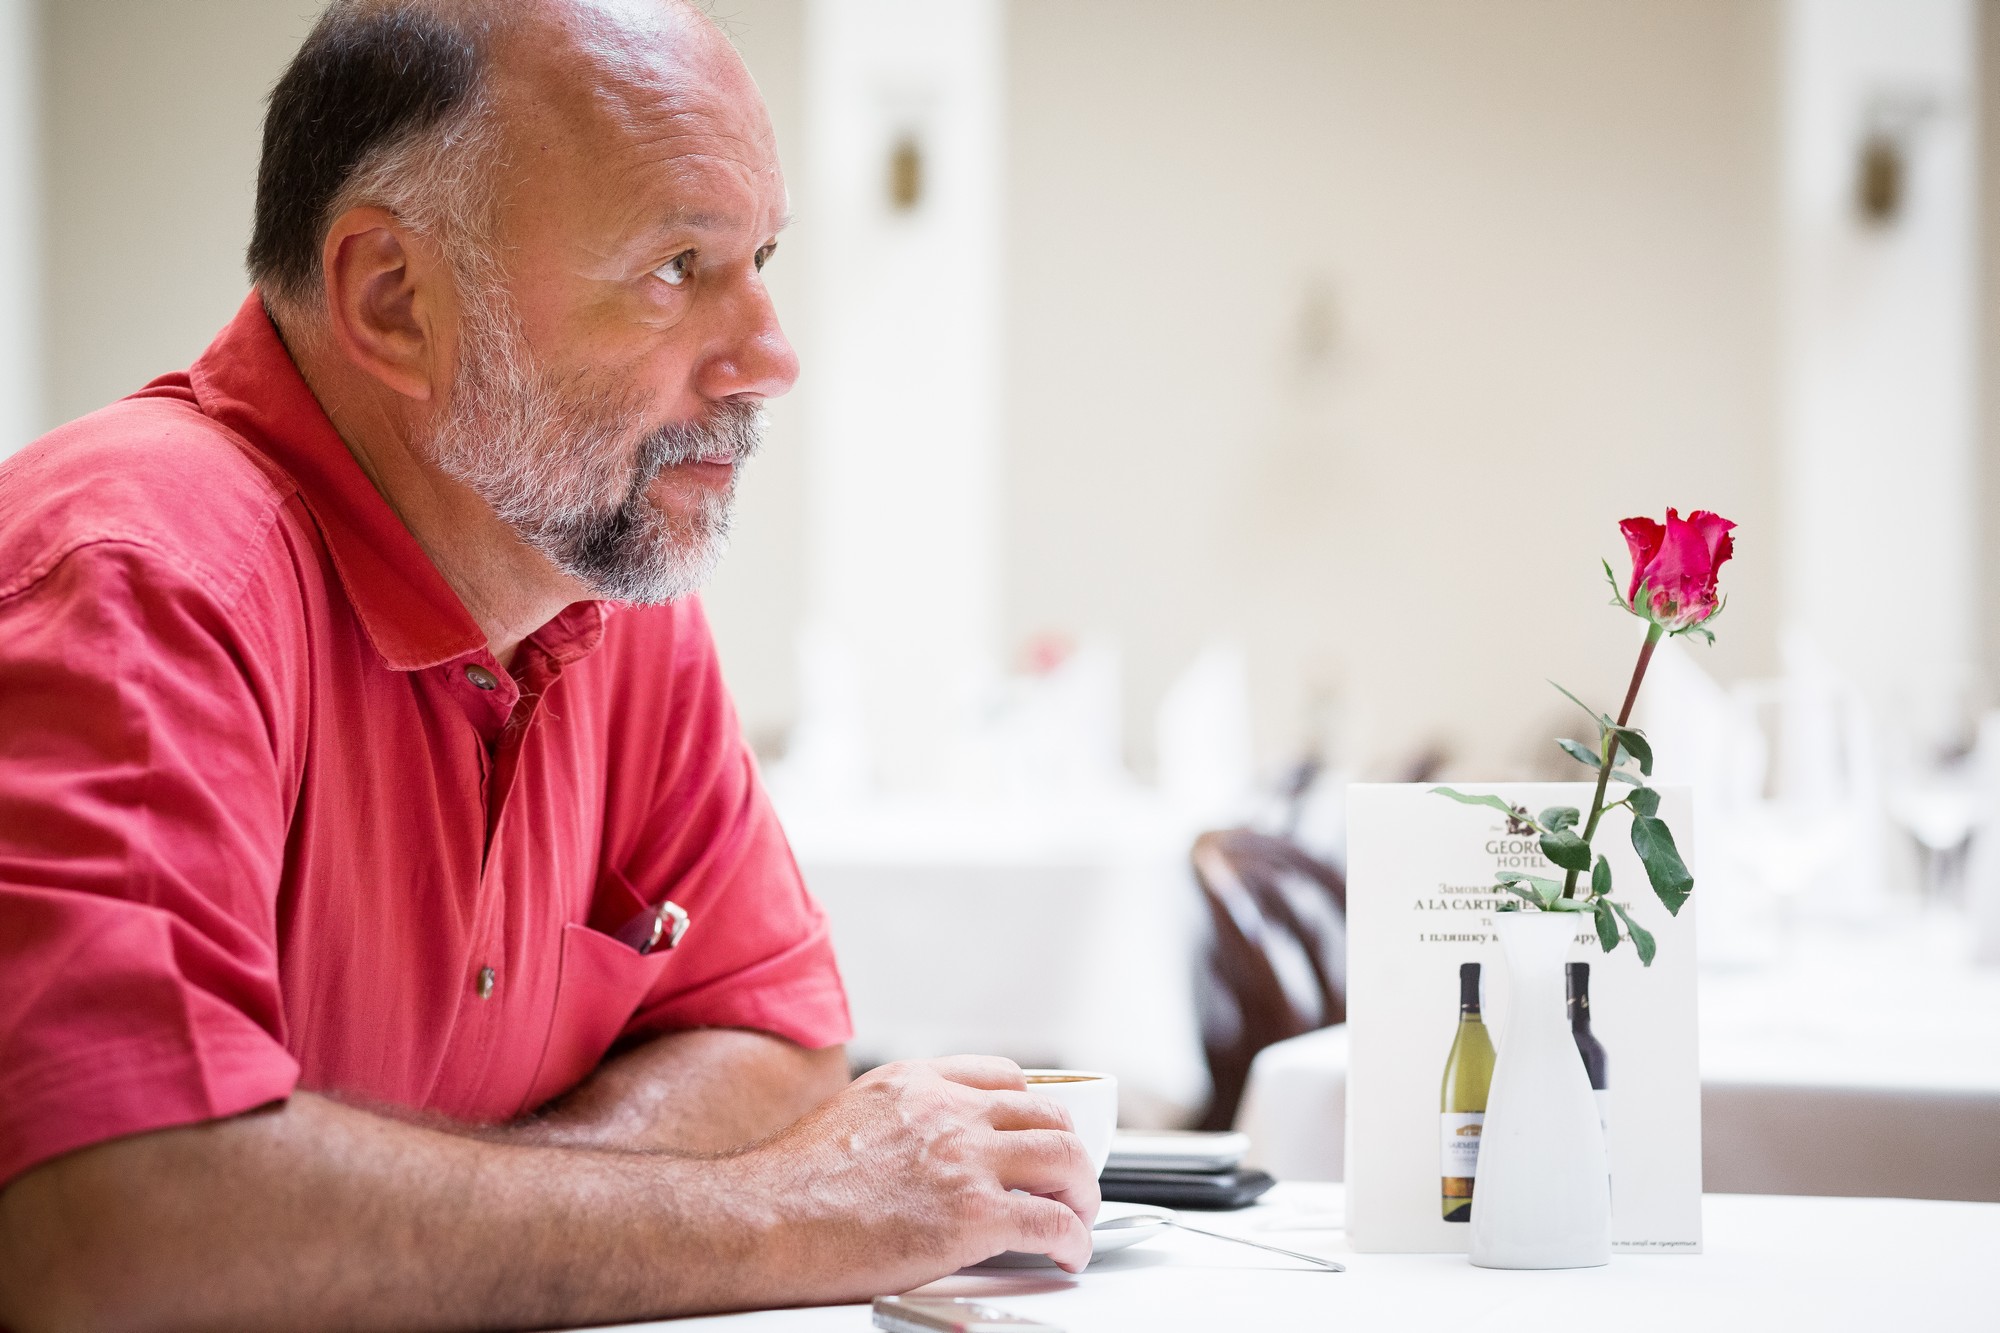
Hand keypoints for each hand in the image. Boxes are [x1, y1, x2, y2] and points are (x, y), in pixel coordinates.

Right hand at [732, 1056, 1100, 1296]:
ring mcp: (965, 1159)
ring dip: (1081, 1191)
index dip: (1035, 1112)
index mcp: (917, 1081)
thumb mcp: (851, 1114)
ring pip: (1064, 1159)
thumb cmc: (789, 1183)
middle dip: (1067, 1151)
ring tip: (1075, 1215)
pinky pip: (1052, 1223)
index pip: (1006, 1079)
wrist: (763, 1220)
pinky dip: (1074, 1240)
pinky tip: (1068, 1253)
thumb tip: (925, 1149)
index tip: (1040, 1135)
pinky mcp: (973, 1215)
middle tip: (1067, 1182)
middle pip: (1047, 1116)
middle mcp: (949, 1109)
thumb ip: (901, 1118)